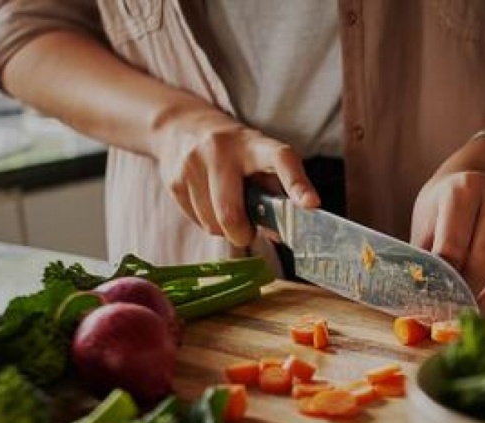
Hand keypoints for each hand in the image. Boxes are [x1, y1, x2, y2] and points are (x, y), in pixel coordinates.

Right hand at [150, 106, 318, 246]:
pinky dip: (206, 222)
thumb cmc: (234, 153)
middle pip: (230, 212)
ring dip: (223, 229)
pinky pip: (196, 222)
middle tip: (247, 232)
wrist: (181, 126)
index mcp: (255, 144)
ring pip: (212, 224)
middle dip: (242, 233)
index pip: (280, 160)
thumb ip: (274, 194)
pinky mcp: (173, 179)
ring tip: (226, 208)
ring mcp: (193, 163)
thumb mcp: (258, 160)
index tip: (311, 204)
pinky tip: (207, 202)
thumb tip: (282, 233)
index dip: (297, 184)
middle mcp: (221, 149)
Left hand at [411, 137, 484, 314]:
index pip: (452, 246)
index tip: (428, 306)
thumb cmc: (444, 202)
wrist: (478, 173)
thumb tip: (415, 300)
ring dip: (481, 298)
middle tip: (445, 316)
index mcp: (463, 190)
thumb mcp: (428, 219)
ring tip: (459, 314)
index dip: (441, 281)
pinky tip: (480, 307)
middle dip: (463, 293)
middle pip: (482, 259)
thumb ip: (424, 255)